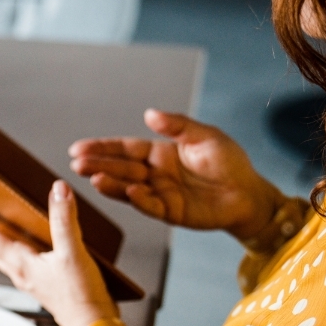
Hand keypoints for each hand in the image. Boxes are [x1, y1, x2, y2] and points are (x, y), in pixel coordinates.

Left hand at [0, 181, 118, 325]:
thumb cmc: (79, 297)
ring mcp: (29, 278)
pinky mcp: (42, 282)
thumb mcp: (72, 252)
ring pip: (4, 253)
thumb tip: (58, 190)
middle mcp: (20, 271)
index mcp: (19, 263)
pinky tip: (31, 239)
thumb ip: (64, 220)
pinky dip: (18, 244)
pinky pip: (21, 259)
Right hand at [69, 109, 285, 239]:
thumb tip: (149, 113)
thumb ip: (177, 126)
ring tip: (93, 179)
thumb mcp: (205, 136)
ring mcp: (160, 194)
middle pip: (120, 168)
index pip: (125, 149)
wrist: (249, 193)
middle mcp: (154, 174)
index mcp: (159, 153)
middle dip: (98, 165)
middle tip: (76, 164)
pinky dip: (140, 200)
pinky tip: (131, 191)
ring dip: (111, 184)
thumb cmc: (229, 162)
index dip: (102, 148)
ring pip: (128, 188)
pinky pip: (151, 206)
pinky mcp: (170, 212)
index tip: (79, 148)